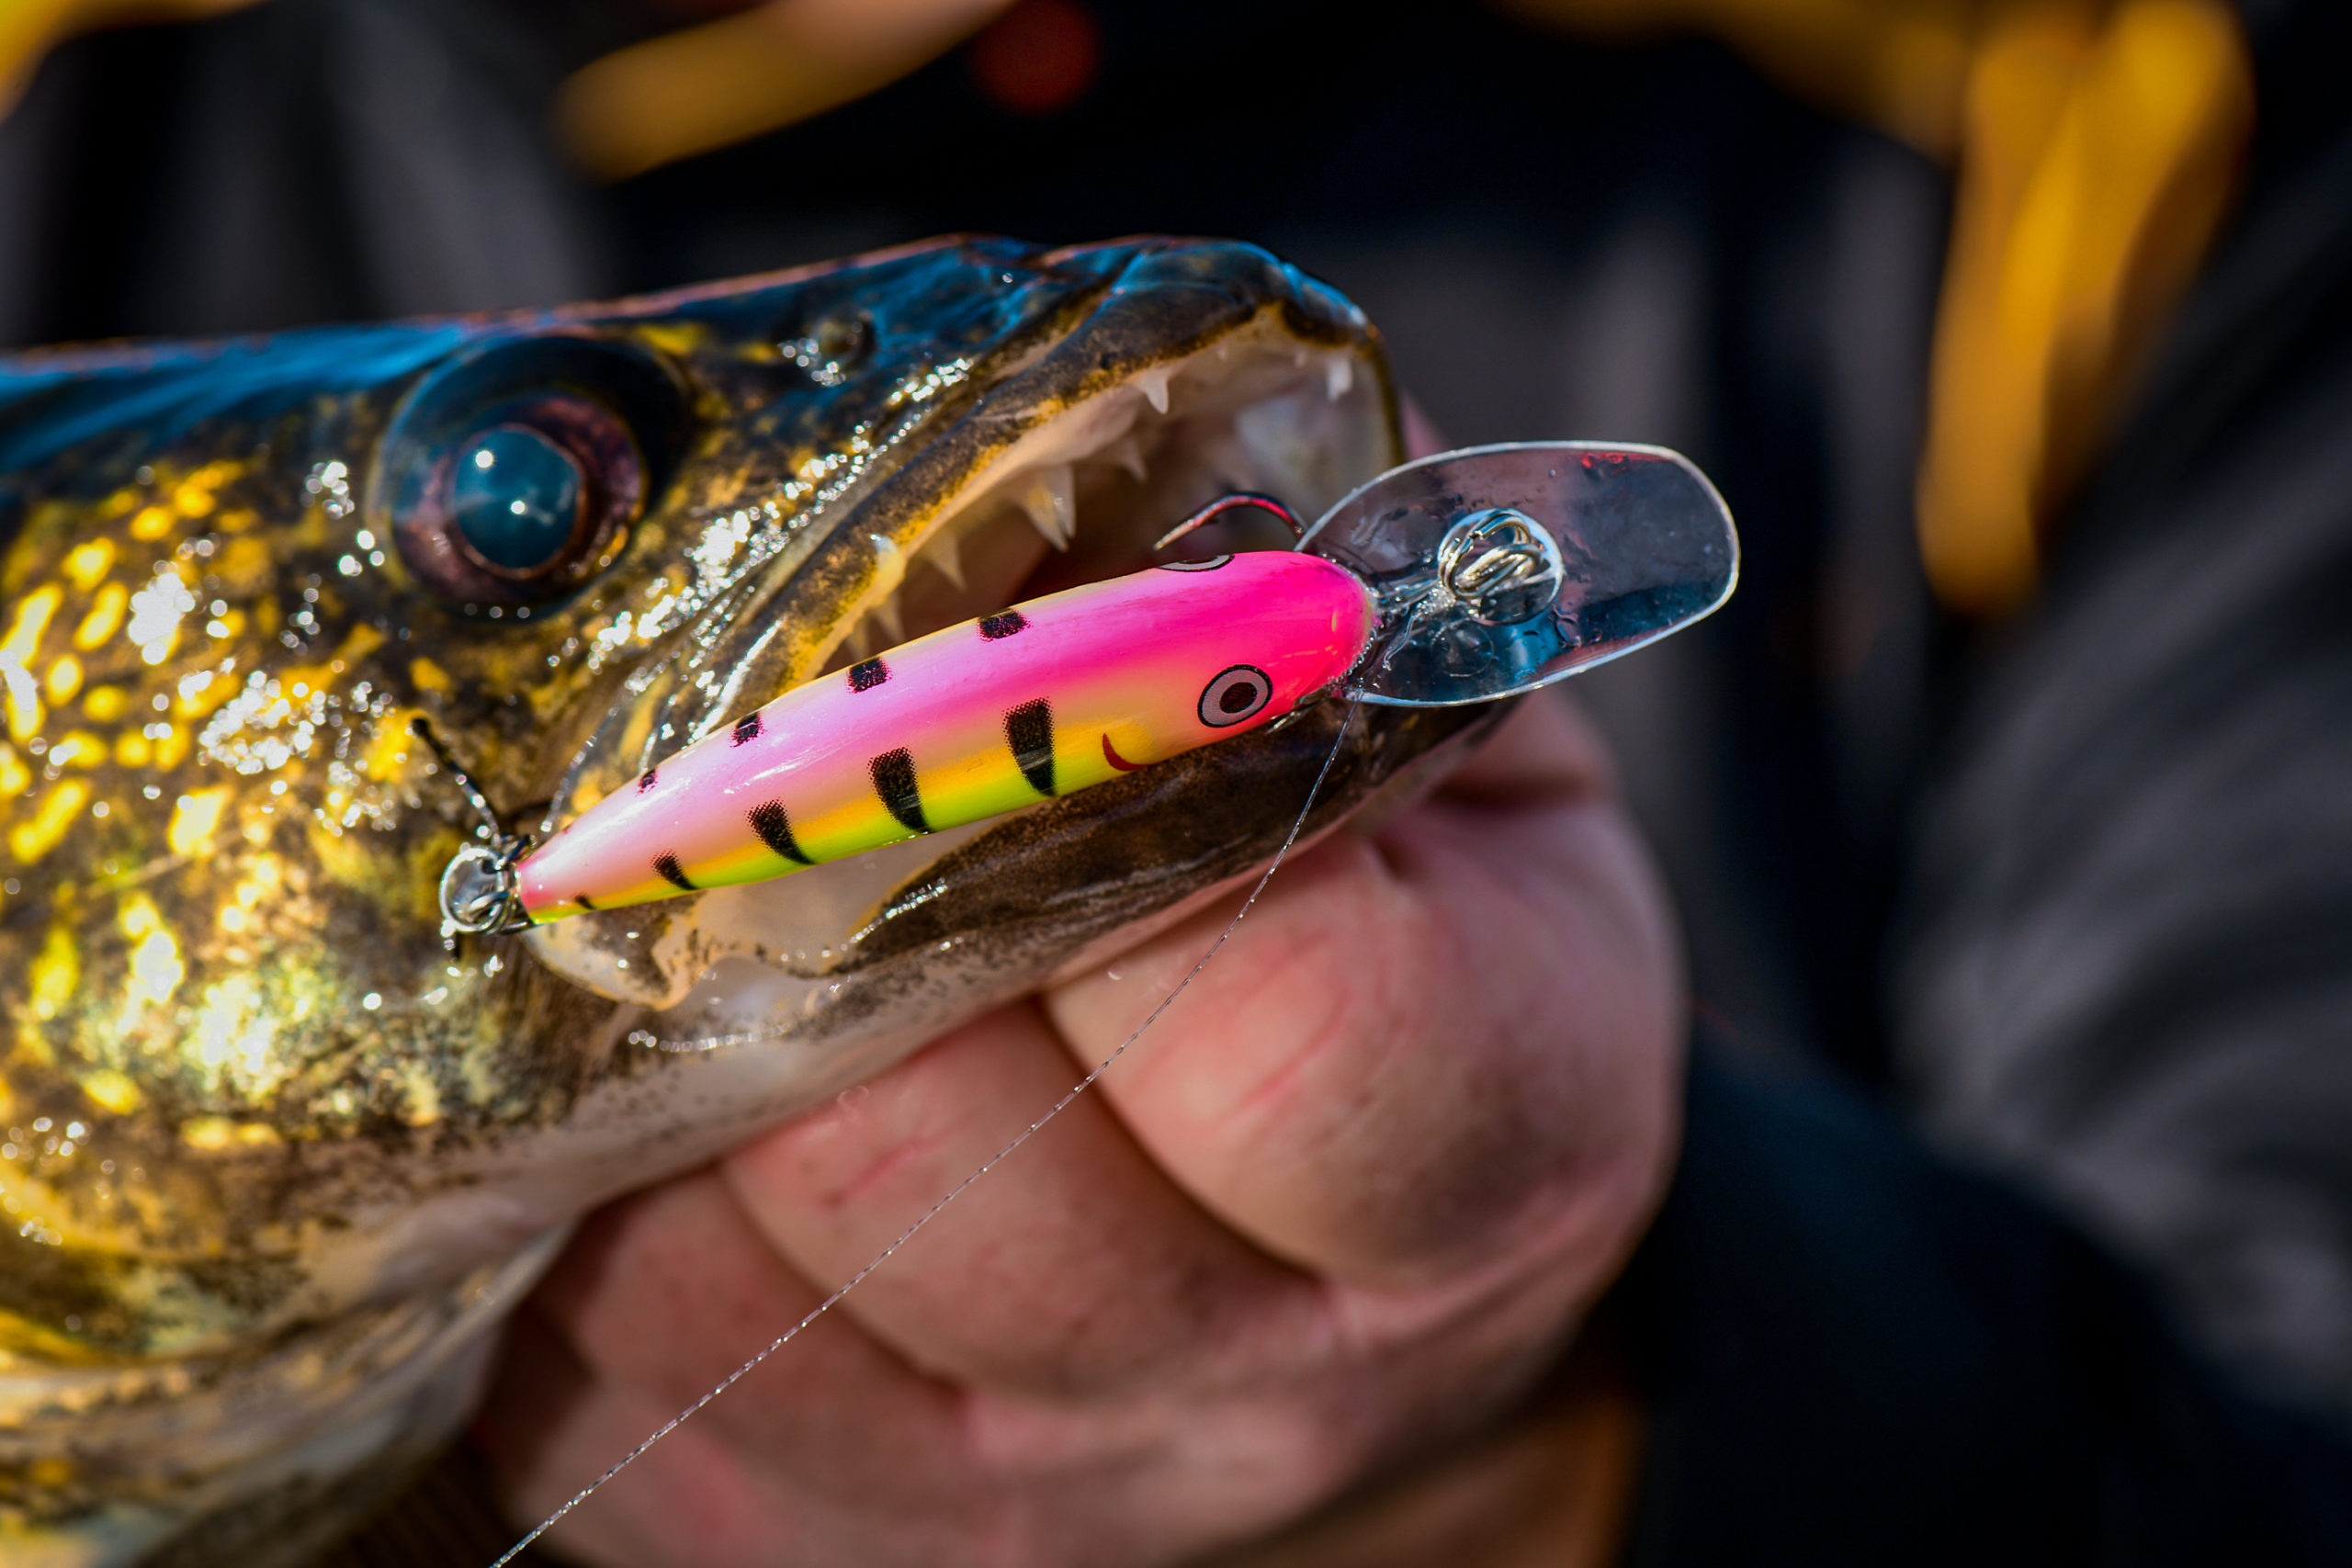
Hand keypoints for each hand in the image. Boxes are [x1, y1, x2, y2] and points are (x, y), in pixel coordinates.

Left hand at [476, 689, 1684, 1566]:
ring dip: (660, 1047)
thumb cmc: (1419, 944)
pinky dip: (580, 1194)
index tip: (1013, 651)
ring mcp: (1022, 1501)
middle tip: (779, 752)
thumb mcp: (1459, 748)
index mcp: (1485, 1158)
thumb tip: (1031, 450)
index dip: (1106, 803)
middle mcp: (1256, 1387)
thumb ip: (1308, 609)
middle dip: (817, 912)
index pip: (1279, 1027)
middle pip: (932, 1163)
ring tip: (700, 898)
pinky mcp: (812, 1542)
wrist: (1374, 1277)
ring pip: (719, 1280)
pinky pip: (600, 1374)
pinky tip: (648, 1075)